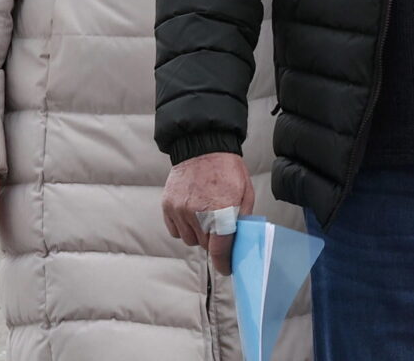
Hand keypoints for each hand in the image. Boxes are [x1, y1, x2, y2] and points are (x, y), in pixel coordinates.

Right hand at [161, 153, 253, 275]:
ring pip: (189, 239)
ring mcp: (180, 210)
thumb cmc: (228, 169)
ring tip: (204, 214)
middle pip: (205, 245)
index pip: (219, 250)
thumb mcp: (245, 193)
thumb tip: (239, 242)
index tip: (226, 268)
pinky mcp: (167, 206)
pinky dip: (183, 226)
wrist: (203, 146)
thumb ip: (242, 219)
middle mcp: (198, 214)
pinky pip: (175, 230)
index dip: (223, 263)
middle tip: (218, 224)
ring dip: (198, 233)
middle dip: (213, 239)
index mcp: (221, 211)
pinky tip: (191, 212)